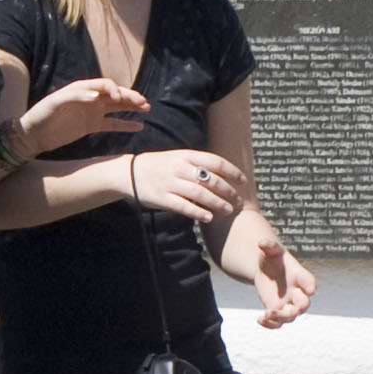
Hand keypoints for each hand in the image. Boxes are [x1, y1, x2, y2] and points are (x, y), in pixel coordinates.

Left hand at [18, 77, 147, 153]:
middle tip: (144, 103)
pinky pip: (112, 124)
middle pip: (115, 94)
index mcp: (82, 89)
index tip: (119, 99)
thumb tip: (96, 96)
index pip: (104, 85)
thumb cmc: (42, 115)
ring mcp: (92, 112)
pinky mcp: (92, 125)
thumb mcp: (55, 103)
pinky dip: (125, 125)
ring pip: (117, 107)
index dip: (114, 89)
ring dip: (131, 107)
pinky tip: (139, 125)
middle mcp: (90, 98)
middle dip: (129, 96)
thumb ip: (75, 97)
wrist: (34, 134)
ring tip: (146, 108)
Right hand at [126, 148, 244, 222]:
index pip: (215, 161)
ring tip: (228, 210)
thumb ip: (197, 164)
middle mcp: (180, 168)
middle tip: (237, 200)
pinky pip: (183, 206)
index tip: (243, 180)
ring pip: (199, 193)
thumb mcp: (178, 158)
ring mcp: (170, 183)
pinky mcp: (162, 198)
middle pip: (210, 179)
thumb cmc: (159, 166)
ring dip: (216, 203)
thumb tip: (222, 174)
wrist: (129, 172)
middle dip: (227, 190)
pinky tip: (208, 217)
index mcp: (186, 155)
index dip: (231, 171)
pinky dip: (197, 212)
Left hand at [248, 233, 316, 326]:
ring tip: (267, 314)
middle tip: (286, 308)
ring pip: (290, 317)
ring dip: (280, 318)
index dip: (311, 286)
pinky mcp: (277, 311)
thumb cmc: (274, 258)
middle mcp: (297, 292)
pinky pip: (277, 324)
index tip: (311, 290)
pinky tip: (259, 319)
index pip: (309, 282)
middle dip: (297, 308)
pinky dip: (270, 325)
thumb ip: (269, 246)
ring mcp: (288, 304)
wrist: (267, 270)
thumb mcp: (271, 251)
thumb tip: (261, 242)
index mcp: (299, 276)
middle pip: (303, 305)